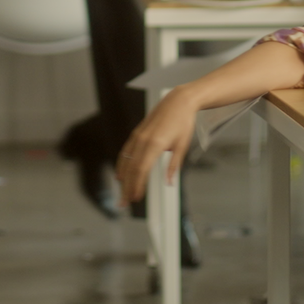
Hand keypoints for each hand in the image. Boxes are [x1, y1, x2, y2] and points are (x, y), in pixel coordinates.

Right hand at [116, 89, 200, 203]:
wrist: (178, 101)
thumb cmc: (183, 122)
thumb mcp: (182, 145)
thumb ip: (173, 165)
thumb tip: (169, 181)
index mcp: (155, 144)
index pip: (141, 170)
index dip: (136, 185)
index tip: (135, 198)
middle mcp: (143, 140)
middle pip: (131, 168)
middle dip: (126, 187)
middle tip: (124, 202)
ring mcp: (138, 136)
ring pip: (126, 161)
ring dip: (123, 178)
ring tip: (121, 192)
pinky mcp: (137, 133)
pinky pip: (126, 151)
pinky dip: (122, 164)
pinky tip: (120, 173)